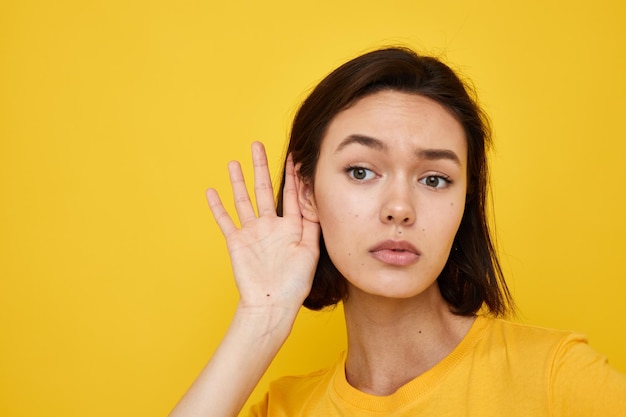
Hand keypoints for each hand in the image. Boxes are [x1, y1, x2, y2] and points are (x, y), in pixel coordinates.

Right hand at [206, 142, 319, 311]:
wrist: (272, 304)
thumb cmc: (295, 283)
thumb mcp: (311, 252)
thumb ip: (312, 225)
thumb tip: (315, 200)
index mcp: (290, 227)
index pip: (291, 194)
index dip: (292, 174)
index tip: (293, 155)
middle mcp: (270, 226)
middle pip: (263, 189)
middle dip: (260, 167)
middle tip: (257, 146)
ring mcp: (252, 232)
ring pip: (243, 200)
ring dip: (238, 181)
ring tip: (234, 162)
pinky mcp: (236, 242)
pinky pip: (225, 220)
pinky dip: (217, 206)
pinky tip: (212, 191)